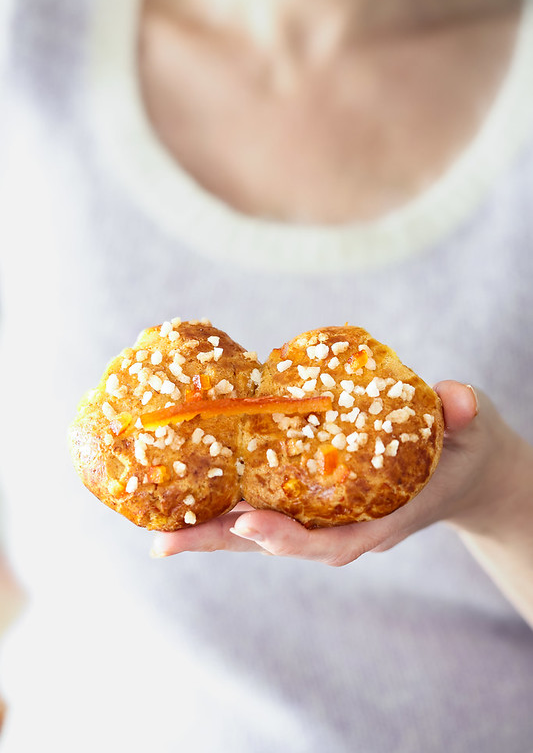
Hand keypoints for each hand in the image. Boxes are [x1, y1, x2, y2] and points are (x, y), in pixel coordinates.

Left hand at [150, 382, 514, 564]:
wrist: (465, 468)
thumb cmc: (466, 448)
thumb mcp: (474, 429)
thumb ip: (464, 415)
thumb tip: (457, 398)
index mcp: (386, 517)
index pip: (335, 541)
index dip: (291, 537)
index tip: (250, 524)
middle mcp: (349, 524)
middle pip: (281, 542)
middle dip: (224, 542)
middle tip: (167, 542)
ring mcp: (330, 515)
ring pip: (266, 529)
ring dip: (213, 530)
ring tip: (161, 530)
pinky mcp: (316, 498)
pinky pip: (270, 505)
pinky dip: (229, 507)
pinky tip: (192, 500)